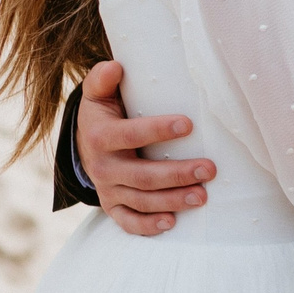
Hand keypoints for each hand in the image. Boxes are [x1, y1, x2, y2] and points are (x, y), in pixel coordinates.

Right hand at [76, 58, 213, 236]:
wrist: (84, 143)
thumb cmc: (103, 113)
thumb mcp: (97, 93)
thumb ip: (103, 78)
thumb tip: (116, 66)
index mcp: (100, 136)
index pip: (131, 135)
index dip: (158, 130)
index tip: (188, 124)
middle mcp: (102, 167)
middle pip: (142, 176)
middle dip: (177, 174)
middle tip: (210, 169)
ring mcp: (107, 190)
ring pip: (141, 201)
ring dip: (172, 201)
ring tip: (202, 196)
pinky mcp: (112, 206)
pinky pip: (128, 222)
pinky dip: (148, 226)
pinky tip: (172, 222)